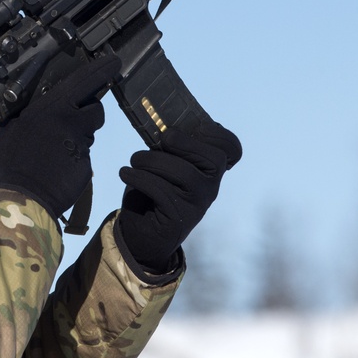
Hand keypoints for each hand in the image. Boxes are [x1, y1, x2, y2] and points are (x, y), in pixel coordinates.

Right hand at [0, 54, 119, 219]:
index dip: (101, 70)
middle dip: (89, 111)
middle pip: (95, 109)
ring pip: (88, 134)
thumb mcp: (5, 130)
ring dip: (77, 137)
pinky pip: (83, 156)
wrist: (20, 200)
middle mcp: (70, 123)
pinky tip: (55, 168)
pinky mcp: (86, 166)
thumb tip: (27, 108)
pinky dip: (72, 160)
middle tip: (73, 120)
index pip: (83, 82)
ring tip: (54, 151)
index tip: (114, 62)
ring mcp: (80, 146)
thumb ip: (22, 114)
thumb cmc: (9, 164)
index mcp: (51, 108)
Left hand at [117, 122, 241, 272]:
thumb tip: (164, 125)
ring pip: (183, 172)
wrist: (140, 231)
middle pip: (213, 158)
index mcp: (208, 169)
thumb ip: (169, 145)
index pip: (231, 150)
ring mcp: (197, 204)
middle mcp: (210, 187)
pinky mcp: (179, 219)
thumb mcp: (162, 162)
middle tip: (161, 140)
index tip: (193, 128)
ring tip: (133, 162)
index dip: (218, 134)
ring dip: (151, 161)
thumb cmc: (152, 189)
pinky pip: (161, 191)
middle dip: (183, 142)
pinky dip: (138, 178)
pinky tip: (126, 174)